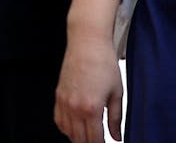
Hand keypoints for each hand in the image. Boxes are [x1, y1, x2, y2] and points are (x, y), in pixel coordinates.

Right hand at [54, 26, 123, 141]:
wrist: (87, 42)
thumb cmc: (104, 63)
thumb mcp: (117, 92)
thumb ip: (116, 118)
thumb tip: (117, 137)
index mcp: (92, 108)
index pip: (94, 140)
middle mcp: (75, 107)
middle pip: (80, 139)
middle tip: (98, 141)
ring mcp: (64, 102)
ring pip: (68, 132)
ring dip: (78, 138)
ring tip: (88, 136)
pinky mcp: (58, 95)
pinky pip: (58, 120)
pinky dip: (66, 128)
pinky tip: (75, 127)